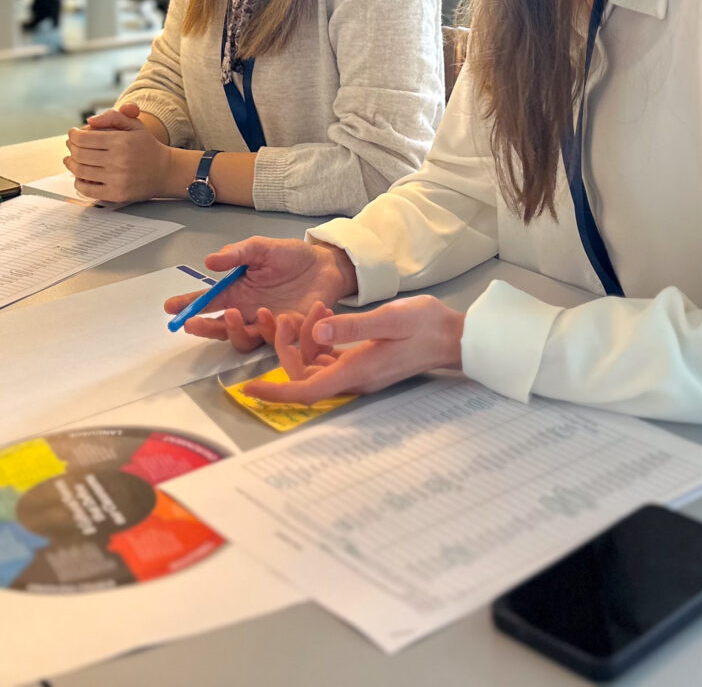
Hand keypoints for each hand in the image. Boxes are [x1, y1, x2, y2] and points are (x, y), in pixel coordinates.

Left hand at [65, 105, 174, 204]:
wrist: (165, 171)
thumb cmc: (147, 146)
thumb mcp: (134, 124)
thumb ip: (112, 116)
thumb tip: (89, 121)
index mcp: (121, 141)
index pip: (83, 138)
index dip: (73, 135)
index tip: (73, 134)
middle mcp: (118, 161)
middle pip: (79, 154)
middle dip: (71, 148)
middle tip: (72, 146)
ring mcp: (117, 179)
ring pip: (80, 172)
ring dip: (71, 165)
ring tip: (71, 160)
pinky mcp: (116, 194)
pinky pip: (87, 190)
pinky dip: (79, 182)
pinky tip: (80, 176)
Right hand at [163, 237, 358, 349]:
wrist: (324, 264)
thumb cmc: (289, 256)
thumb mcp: (260, 248)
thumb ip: (237, 254)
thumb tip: (209, 261)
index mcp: (237, 292)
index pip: (207, 303)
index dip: (187, 306)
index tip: (169, 308)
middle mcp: (249, 313)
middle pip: (221, 329)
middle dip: (204, 328)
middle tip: (193, 323)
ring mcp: (268, 325)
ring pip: (244, 340)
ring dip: (235, 330)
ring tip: (234, 312)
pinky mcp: (290, 332)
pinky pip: (278, 338)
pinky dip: (275, 329)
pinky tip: (280, 315)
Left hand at [239, 297, 465, 403]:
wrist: (452, 335)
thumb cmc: (426, 326)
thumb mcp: (390, 319)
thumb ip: (353, 326)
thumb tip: (318, 328)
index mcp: (355, 371)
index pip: (306, 390)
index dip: (275, 393)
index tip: (248, 390)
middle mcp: (352, 378)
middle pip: (303, 375)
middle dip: (288, 347)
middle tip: (290, 315)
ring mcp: (357, 372)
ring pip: (313, 364)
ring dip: (304, 339)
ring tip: (315, 307)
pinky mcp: (360, 362)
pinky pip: (327, 357)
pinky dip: (318, 337)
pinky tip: (324, 315)